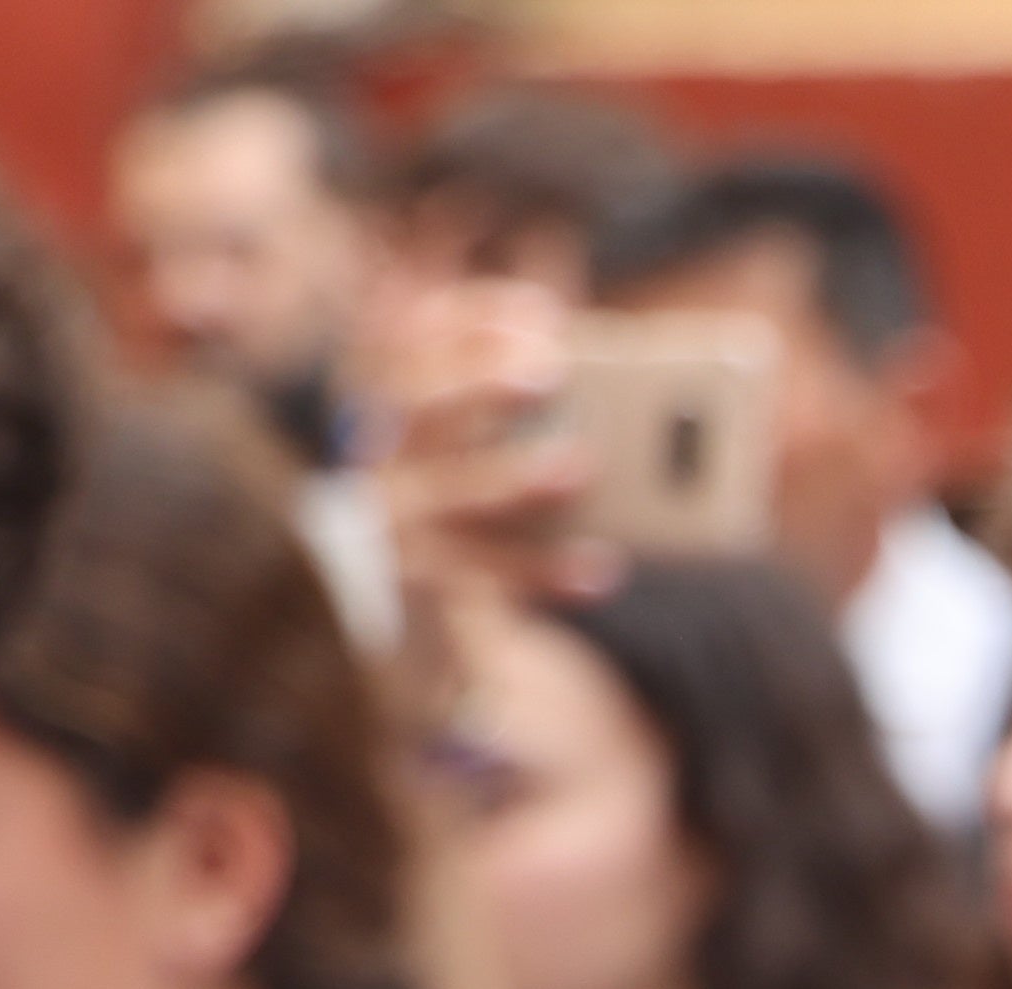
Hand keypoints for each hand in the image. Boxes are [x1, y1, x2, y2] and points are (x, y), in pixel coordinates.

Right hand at [373, 279, 600, 736]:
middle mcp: (381, 464)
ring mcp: (392, 531)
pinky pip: (477, 578)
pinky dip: (541, 570)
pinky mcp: (418, 595)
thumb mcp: (498, 481)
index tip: (545, 313)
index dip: (473, 320)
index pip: (415, 344)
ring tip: (581, 466)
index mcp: (399, 418)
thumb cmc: (479, 540)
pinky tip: (601, 570)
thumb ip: (537, 436)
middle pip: (416, 408)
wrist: (427, 651)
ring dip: (512, 475)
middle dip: (480, 381)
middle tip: (551, 372)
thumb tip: (630, 415)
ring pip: (440, 494)